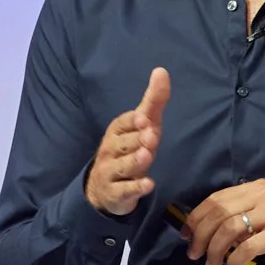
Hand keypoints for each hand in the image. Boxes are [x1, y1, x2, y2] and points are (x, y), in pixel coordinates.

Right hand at [85, 68, 170, 215]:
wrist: (103, 188)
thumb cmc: (128, 150)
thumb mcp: (142, 126)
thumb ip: (153, 101)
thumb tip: (161, 71)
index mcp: (117, 130)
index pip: (124, 123)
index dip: (134, 122)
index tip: (145, 119)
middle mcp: (110, 149)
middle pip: (124, 144)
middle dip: (136, 140)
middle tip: (150, 137)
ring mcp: (111, 172)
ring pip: (123, 166)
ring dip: (134, 161)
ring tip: (146, 156)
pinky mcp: (116, 193)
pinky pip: (125, 190)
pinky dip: (136, 188)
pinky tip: (148, 184)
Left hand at [180, 179, 264, 264]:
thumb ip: (245, 213)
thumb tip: (214, 231)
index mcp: (256, 188)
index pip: (215, 199)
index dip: (196, 217)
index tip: (185, 235)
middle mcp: (262, 195)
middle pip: (218, 213)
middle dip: (200, 235)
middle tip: (194, 254)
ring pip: (229, 229)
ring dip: (214, 250)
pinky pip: (249, 247)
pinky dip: (234, 261)